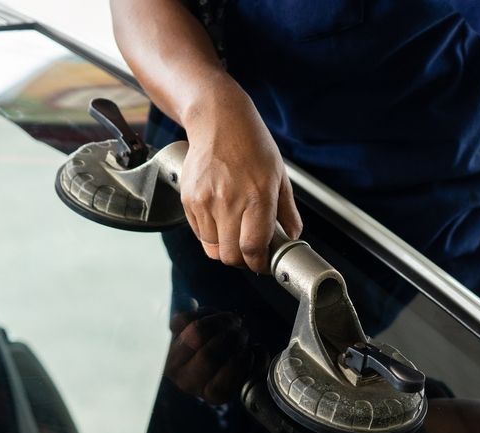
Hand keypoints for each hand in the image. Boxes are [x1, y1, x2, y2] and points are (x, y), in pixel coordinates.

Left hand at [163, 307, 263, 404]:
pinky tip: (216, 316)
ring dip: (222, 321)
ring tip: (234, 321)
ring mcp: (174, 358)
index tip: (249, 352)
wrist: (199, 354)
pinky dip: (207, 312)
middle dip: (233, 338)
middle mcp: (186, 380)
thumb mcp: (245, 373)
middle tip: (243, 333)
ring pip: (197, 333)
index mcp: (208, 394)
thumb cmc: (229, 364)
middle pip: (208, 356)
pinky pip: (188, 318)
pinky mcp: (169, 334)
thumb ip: (256, 366)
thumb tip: (258, 351)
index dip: (239, 365)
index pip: (219, 387)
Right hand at [181, 79, 302, 272]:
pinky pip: (199, 232)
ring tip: (234, 232)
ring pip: (212, 248)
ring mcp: (205, 201)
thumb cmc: (252, 145)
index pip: (253, 248)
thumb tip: (291, 237)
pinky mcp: (188, 199)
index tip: (262, 263)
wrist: (218, 121)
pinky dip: (210, 234)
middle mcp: (229, 202)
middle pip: (230, 256)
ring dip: (225, 248)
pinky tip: (220, 218)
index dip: (258, 264)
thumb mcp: (280, 175)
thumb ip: (287, 211)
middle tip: (249, 253)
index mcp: (257, 197)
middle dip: (242, 261)